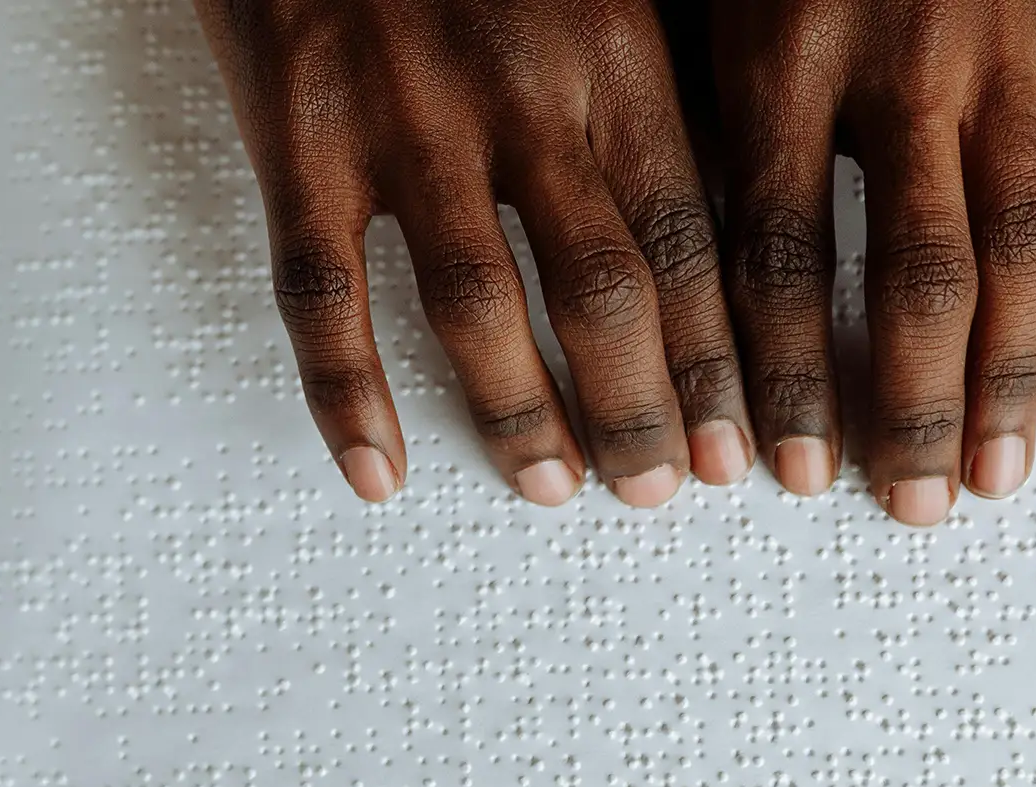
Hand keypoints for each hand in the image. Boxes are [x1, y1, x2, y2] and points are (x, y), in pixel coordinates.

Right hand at [193, 0, 755, 505]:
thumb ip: (650, 92)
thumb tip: (723, 220)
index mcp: (608, 50)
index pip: (686, 238)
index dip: (715, 360)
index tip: (738, 446)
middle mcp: (515, 92)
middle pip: (600, 288)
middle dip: (638, 407)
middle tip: (658, 488)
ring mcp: (400, 120)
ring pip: (473, 303)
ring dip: (517, 412)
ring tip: (546, 486)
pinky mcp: (297, 136)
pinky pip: (321, 291)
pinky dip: (346, 393)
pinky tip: (374, 468)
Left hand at [708, 0, 1035, 524]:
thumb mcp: (697, 7)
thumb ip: (689, 127)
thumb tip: (663, 279)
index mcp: (785, 59)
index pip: (778, 252)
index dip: (776, 371)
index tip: (763, 464)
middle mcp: (906, 68)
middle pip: (915, 271)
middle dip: (905, 400)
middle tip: (895, 501)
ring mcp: (1005, 63)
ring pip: (1018, 249)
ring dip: (1005, 377)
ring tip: (986, 476)